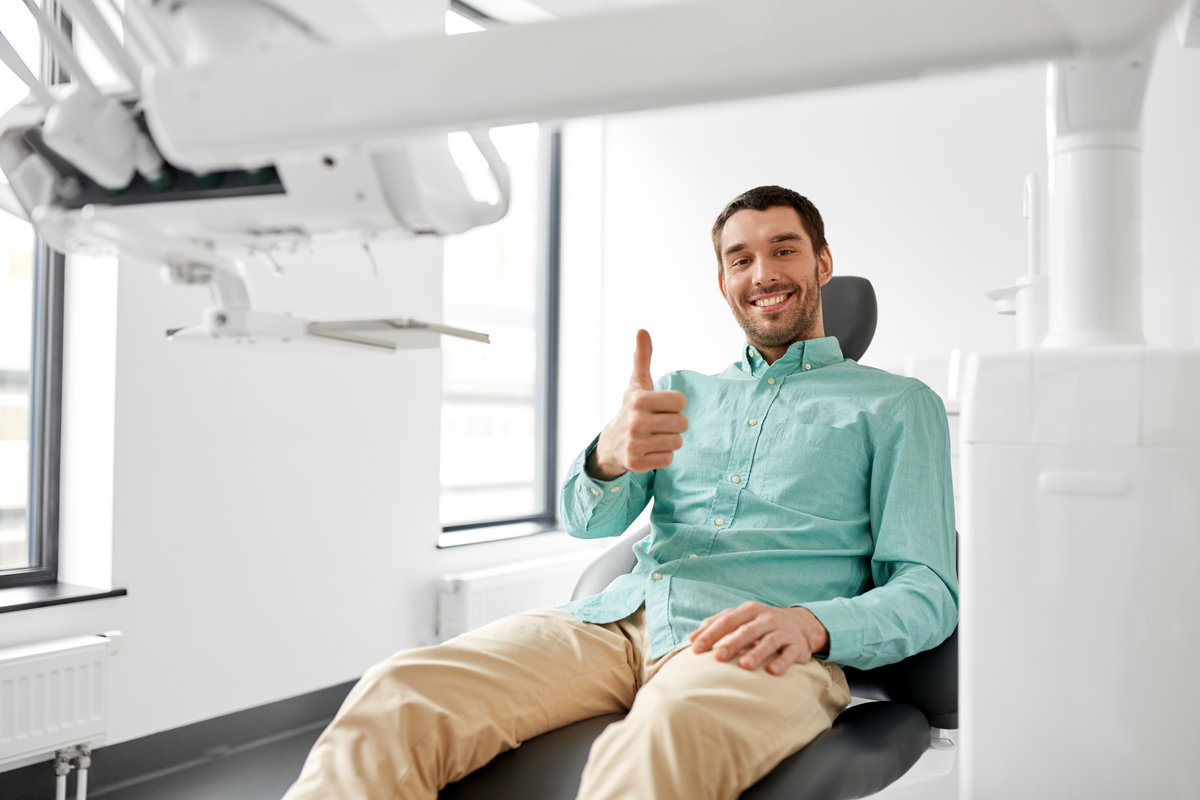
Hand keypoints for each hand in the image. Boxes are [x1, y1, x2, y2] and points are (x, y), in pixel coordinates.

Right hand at [588, 330, 687, 479]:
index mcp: (639, 400)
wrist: (611, 444)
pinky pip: (668, 459)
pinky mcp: (637, 464)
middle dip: (673, 424)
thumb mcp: (637, 384)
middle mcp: (636, 422)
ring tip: (653, 436)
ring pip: (677, 442)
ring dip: (669, 440)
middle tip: (657, 423)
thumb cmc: (632, 409)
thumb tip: (642, 330)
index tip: (660, 407)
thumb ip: (642, 358)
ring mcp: (635, 444)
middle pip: (682, 424)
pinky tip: (649, 450)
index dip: (674, 405)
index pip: (681, 402)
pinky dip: (662, 456)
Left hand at [689, 602, 829, 675]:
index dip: (711, 634)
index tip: (695, 649)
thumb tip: (691, 638)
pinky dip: (782, 662)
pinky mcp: (797, 646)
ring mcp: (783, 631)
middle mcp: (766, 618)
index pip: (727, 621)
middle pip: (746, 631)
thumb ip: (716, 624)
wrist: (801, 624)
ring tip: (744, 666)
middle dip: (731, 644)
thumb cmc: (761, 623)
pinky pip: (789, 654)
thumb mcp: (741, 618)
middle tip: (717, 657)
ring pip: (769, 641)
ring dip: (756, 653)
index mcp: (749, 611)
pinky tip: (772, 672)